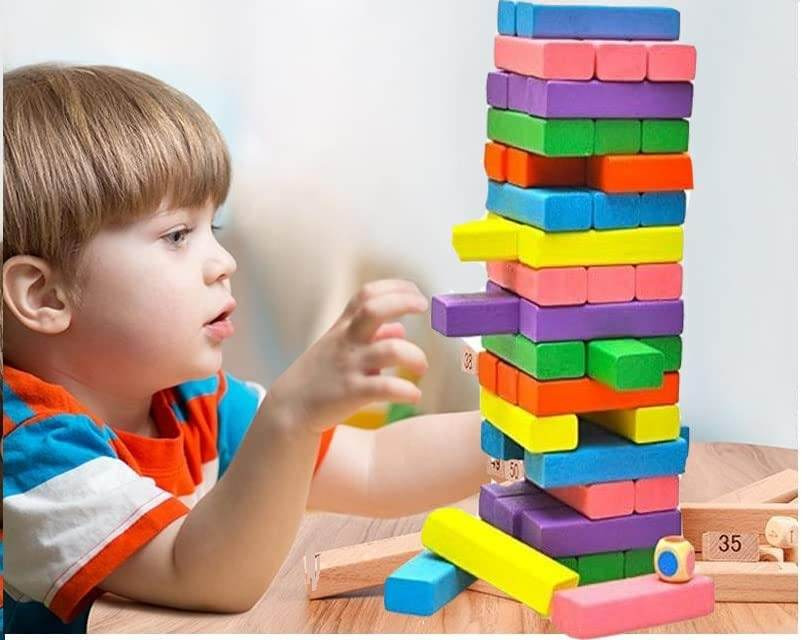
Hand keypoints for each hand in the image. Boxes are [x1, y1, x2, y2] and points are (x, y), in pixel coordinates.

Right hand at [266, 279, 428, 434]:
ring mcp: (350, 366)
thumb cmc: (320, 374)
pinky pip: (385, 388)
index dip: (394, 287)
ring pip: (390, 350)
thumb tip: (400, 329)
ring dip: (414, 355)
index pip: (367, 294)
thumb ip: (372, 336)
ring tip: (421, 365)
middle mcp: (347, 341)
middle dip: (402, 302)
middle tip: (422, 307)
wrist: (290, 407)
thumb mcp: (341, 347)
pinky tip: (414, 394)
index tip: (415, 292)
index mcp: (344, 327)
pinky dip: (407, 391)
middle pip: (373, 309)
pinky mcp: (352, 393)